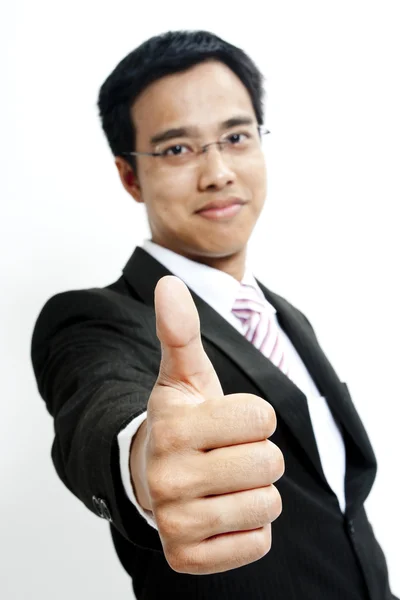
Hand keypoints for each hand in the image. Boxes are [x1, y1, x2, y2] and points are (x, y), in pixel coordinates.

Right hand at [130, 276, 283, 574]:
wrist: (151, 475)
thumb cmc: (181, 421)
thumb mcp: (183, 375)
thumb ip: (180, 331)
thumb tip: (168, 283)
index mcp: (173, 425)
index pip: (263, 419)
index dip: (254, 416)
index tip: (228, 420)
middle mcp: (168, 477)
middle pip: (269, 463)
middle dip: (257, 454)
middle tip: (226, 452)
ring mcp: (176, 522)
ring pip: (267, 504)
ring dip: (255, 490)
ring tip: (223, 480)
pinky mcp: (188, 557)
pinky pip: (257, 542)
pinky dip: (248, 526)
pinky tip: (220, 510)